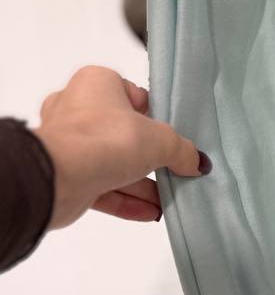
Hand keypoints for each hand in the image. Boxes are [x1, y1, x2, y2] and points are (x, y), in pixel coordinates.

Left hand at [33, 66, 210, 226]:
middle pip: (124, 133)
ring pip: (112, 163)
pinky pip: (100, 185)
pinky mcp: (64, 175)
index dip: (156, 117)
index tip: (173, 135)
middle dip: (149, 156)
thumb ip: (182, 150)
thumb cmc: (106, 139)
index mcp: (97, 83)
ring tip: (167, 198)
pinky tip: (151, 211)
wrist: (58, 179)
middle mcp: (77, 108)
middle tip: (172, 168)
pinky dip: (125, 198)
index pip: (135, 97)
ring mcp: (68, 143)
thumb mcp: (161, 140)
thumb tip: (196, 162)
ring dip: (140, 183)